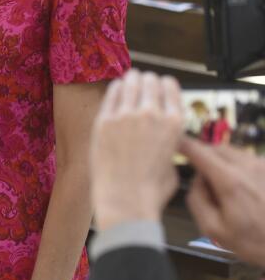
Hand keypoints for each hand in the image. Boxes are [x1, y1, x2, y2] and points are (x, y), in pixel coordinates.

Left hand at [90, 70, 184, 230]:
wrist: (125, 199)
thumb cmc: (150, 189)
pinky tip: (115, 89)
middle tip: (142, 81)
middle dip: (147, 80)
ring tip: (129, 80)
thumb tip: (166, 140)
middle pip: (150, 81)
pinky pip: (111, 94)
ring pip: (130, 82)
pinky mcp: (104, 120)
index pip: (171, 87)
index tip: (160, 85)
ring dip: (131, 80)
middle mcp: (152, 114)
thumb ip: (171, 144)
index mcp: (174, 123)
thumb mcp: (173, 163)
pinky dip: (115, 89)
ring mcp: (126, 115)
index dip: (164, 84)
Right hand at [181, 138, 264, 266]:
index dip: (183, 144)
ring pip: (233, 153)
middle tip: (203, 178)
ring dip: (222, 162)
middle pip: (216, 148)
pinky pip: (249, 161)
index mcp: (230, 181)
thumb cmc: (253, 241)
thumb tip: (196, 179)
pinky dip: (239, 168)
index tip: (173, 142)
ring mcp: (264, 166)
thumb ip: (196, 200)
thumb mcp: (213, 229)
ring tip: (226, 188)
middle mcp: (248, 166)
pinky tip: (244, 191)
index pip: (199, 151)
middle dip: (204, 156)